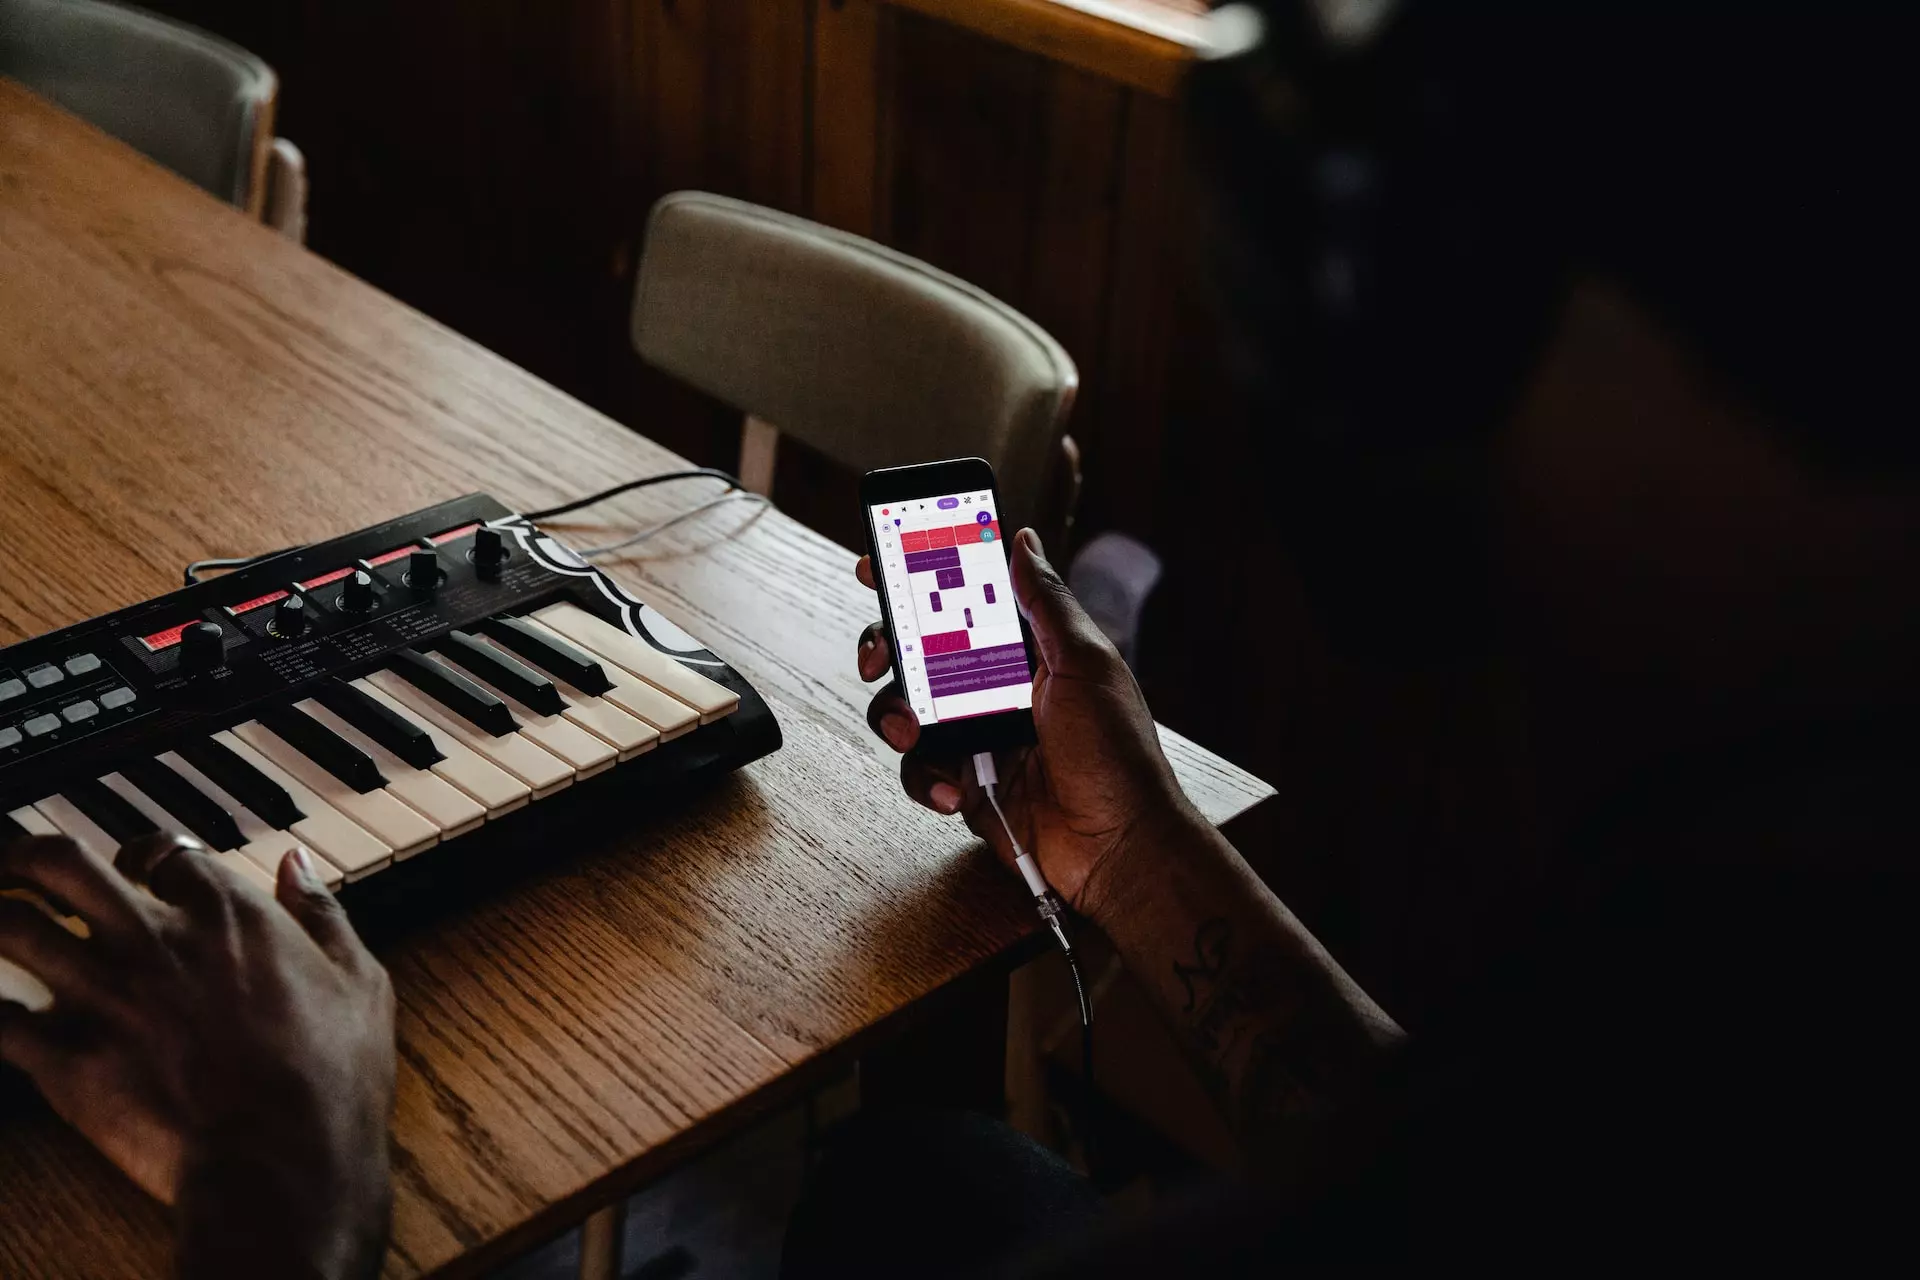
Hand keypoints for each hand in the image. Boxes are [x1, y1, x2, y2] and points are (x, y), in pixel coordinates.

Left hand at [0, 833, 394, 1277]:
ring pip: (10, 930)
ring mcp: (105, 998)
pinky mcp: (68, 1061)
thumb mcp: (359, 980)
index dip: (143, 854)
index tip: (138, 868)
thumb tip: (299, 866)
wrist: (284, 1162)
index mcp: (228, 914)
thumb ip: (324, 912)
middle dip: (27, 859)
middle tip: (19, 868)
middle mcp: (156, 940)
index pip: (160, 849)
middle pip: (60, 864)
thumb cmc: (330, 1078)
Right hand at [856, 527, 1199, 916]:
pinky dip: (926, 778)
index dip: (919, 580)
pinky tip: (956, 789)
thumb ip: (1046, 603)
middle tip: (877, 656)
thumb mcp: (1086, 664)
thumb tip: (1022, 541)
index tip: (879, 564)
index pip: (964, 601)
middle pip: (917, 652)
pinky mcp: (964, 782)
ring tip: (914, 732)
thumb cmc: (1118, 755)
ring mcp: (976, 735)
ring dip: (897, 716)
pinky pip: (919, 769)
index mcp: (1026, 651)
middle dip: (886, 648)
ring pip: (905, 710)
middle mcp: (995, 688)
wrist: (1117, 846)